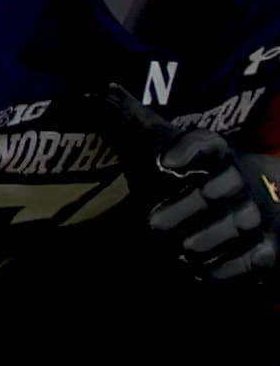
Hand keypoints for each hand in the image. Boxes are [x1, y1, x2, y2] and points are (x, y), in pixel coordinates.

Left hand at [87, 88, 279, 294]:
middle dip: (188, 206)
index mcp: (216, 152)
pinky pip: (256, 256)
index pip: (206, 143)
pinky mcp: (268, 244)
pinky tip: (205, 273)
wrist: (259, 193)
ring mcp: (257, 212)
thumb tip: (101, 92)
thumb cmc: (194, 169)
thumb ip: (133, 122)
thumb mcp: (164, 144)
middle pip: (219, 188)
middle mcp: (240, 179)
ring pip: (240, 223)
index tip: (162, 160)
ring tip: (181, 250)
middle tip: (151, 224)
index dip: (186, 149)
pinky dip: (233, 266)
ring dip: (211, 238)